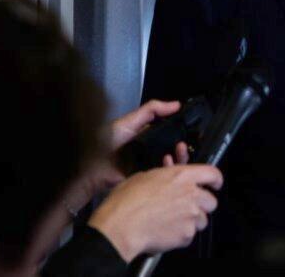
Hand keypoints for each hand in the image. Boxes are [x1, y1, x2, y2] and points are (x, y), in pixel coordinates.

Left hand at [65, 100, 185, 213]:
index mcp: (149, 137)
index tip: (191, 129)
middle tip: (183, 145)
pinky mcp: (149, 179)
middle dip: (183, 149)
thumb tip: (175, 104)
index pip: (172, 135)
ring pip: (173, 164)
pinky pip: (164, 176)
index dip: (182, 133)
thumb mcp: (129, 121)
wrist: (93, 168)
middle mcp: (152, 151)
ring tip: (178, 152)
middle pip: (175, 151)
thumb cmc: (105, 143)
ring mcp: (151, 166)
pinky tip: (167, 163)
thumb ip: (151, 110)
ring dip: (179, 158)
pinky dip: (170, 170)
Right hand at [88, 160, 223, 260]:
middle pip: (211, 201)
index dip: (215, 179)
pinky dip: (181, 235)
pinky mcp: (186, 235)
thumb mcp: (146, 176)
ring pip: (202, 220)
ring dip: (192, 221)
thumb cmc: (127, 201)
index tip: (214, 184)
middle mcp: (191, 195)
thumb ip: (165, 174)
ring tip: (172, 221)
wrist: (121, 226)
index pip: (212, 173)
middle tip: (187, 206)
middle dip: (201, 204)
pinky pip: (190, 236)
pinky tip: (166, 232)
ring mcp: (191, 216)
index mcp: (183, 176)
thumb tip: (169, 171)